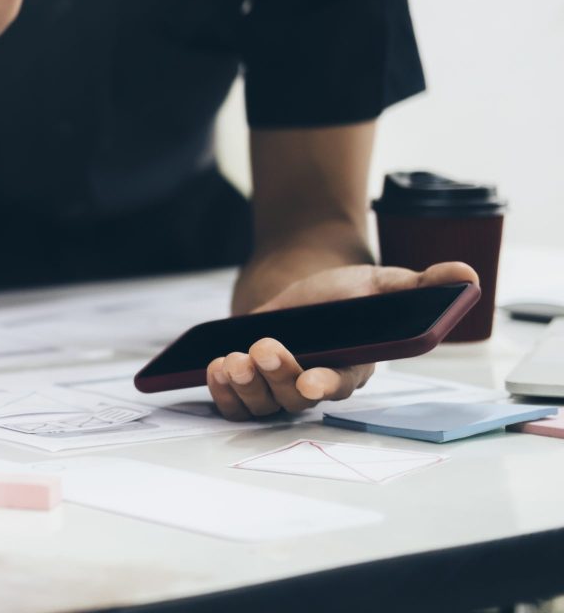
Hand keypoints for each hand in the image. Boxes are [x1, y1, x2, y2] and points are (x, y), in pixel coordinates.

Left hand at [207, 261, 479, 419]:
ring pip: (260, 404)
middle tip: (262, 347)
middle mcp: (315, 385)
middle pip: (294, 398)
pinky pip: (233, 404)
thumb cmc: (347, 294)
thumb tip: (465, 273)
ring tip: (232, 357)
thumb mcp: (381, 282)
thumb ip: (419, 285)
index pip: (341, 384)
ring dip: (244, 385)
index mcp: (352, 366)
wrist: (301, 290)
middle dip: (276, 376)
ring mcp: (279, 391)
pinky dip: (221, 390)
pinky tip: (213, 367)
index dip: (324, 386)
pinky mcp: (249, 387)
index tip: (309, 382)